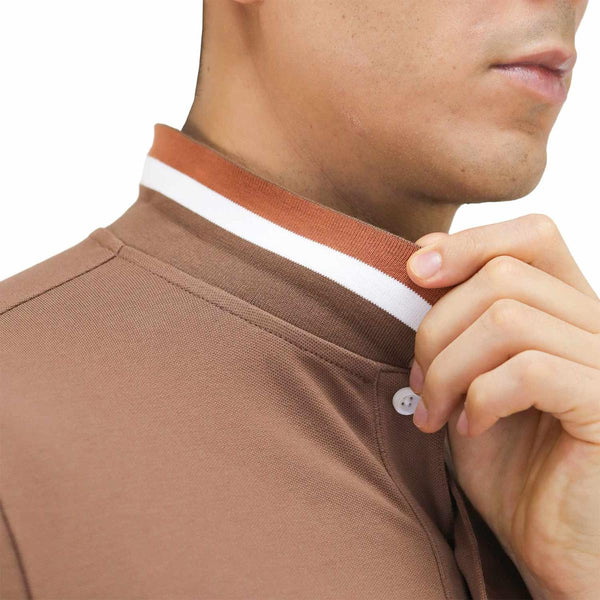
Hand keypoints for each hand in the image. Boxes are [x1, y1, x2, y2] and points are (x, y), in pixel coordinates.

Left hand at [405, 213, 599, 598]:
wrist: (550, 546)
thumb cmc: (506, 462)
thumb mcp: (466, 379)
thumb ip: (455, 322)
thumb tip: (421, 257)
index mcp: (566, 311)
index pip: (533, 235)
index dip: (469, 242)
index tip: (415, 272)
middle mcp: (597, 326)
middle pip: (502, 276)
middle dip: (437, 329)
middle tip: (420, 383)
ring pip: (507, 320)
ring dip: (448, 369)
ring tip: (436, 412)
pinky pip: (530, 370)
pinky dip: (482, 397)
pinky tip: (471, 428)